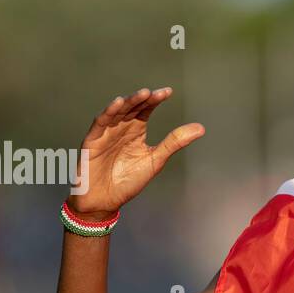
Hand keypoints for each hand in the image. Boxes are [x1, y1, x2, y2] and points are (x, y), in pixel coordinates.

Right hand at [69, 87, 203, 218]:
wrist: (106, 200)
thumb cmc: (128, 181)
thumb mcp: (155, 160)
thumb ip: (174, 143)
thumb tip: (200, 128)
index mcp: (135, 131)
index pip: (146, 110)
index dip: (155, 100)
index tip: (168, 92)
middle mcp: (121, 128)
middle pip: (132, 108)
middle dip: (144, 99)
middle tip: (157, 93)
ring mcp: (106, 133)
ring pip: (117, 111)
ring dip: (129, 102)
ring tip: (142, 94)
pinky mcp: (93, 140)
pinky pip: (100, 122)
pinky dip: (108, 112)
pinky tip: (118, 103)